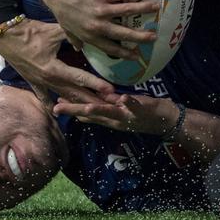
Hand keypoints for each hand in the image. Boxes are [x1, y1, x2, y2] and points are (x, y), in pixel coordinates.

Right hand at [0, 18, 113, 104]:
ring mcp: (39, 83)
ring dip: (78, 104)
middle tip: (109, 107)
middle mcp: (47, 79)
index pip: (80, 78)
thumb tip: (89, 38)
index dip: (96, 84)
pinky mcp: (33, 83)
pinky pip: (43, 96)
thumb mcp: (54, 31)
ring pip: (63, 96)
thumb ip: (73, 36)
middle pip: (74, 93)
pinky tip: (57, 113)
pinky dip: (50, 105)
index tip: (110, 91)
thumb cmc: (31, 32)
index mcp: (53, 68)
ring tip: (94, 111)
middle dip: (92, 101)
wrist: (6, 36)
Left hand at [40, 0, 158, 55]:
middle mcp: (98, 25)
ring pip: (128, 10)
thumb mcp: (66, 27)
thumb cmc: (62, 8)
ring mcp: (102, 9)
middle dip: (140, 36)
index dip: (125, 53)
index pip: (111, 48)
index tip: (137, 57)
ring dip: (144, 9)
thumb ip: (74, 39)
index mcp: (90, 36)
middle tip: (154, 37)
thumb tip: (78, 49)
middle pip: (124, 33)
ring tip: (157, 7)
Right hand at [52, 93, 178, 134]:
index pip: (86, 113)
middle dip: (74, 110)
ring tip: (84, 107)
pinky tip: (122, 98)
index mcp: (109, 118)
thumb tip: (83, 110)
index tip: (52, 103)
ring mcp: (129, 115)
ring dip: (98, 110)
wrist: (166, 122)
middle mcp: (116, 119)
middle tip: (57, 107)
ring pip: (111, 113)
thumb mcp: (120, 113)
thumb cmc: (141, 114)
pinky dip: (129, 102)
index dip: (70, 109)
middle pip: (92, 114)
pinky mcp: (143, 110)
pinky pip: (135, 106)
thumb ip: (103, 111)